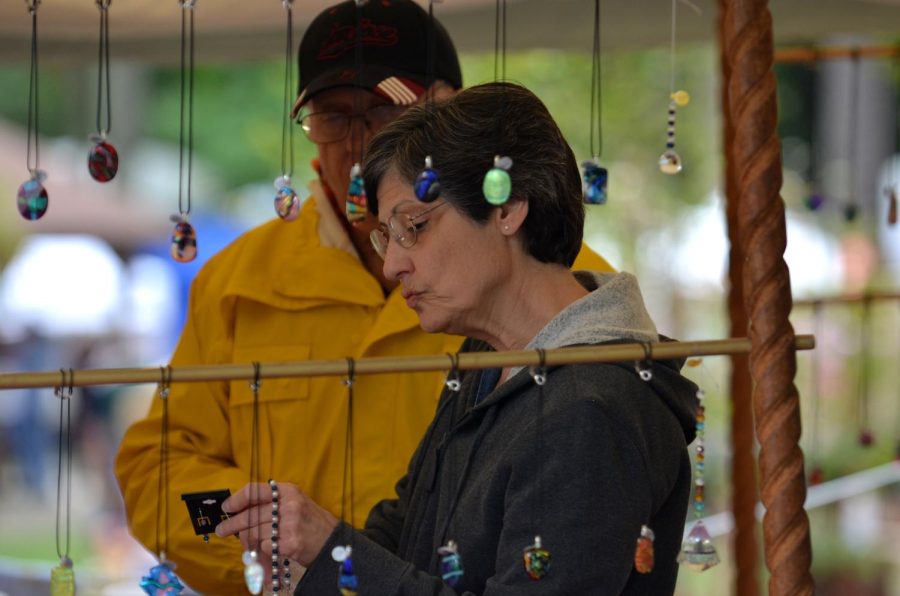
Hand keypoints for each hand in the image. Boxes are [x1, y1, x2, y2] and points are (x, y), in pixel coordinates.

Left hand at [215, 482, 338, 566]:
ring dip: (247, 541)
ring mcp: (290, 523)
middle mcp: (289, 504)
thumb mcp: (294, 503)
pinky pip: (264, 547)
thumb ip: (271, 504)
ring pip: (254, 533)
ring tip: (246, 544)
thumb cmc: (309, 522)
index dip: (237, 499)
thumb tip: (240, 511)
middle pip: (251, 514)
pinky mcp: (290, 542)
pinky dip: (262, 551)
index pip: (256, 490)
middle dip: (233, 523)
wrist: (331, 541)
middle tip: (222, 530)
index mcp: (288, 491)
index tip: (227, 507)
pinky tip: (267, 550)